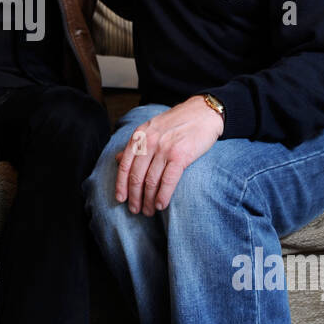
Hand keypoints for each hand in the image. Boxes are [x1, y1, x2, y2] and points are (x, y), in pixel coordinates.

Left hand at [115, 95, 223, 215]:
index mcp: (140, 135)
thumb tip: (118, 159)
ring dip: (147, 200)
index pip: (125, 165)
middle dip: (134, 197)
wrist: (204, 112)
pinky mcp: (180, 155)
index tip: (120, 199)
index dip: (121, 185)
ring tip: (148, 211)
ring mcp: (164, 149)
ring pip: (150, 181)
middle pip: (136, 176)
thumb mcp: (152, 128)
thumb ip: (136, 144)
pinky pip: (167, 181)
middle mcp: (149, 142)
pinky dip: (162, 196)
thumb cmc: (179, 121)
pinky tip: (160, 205)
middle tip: (135, 210)